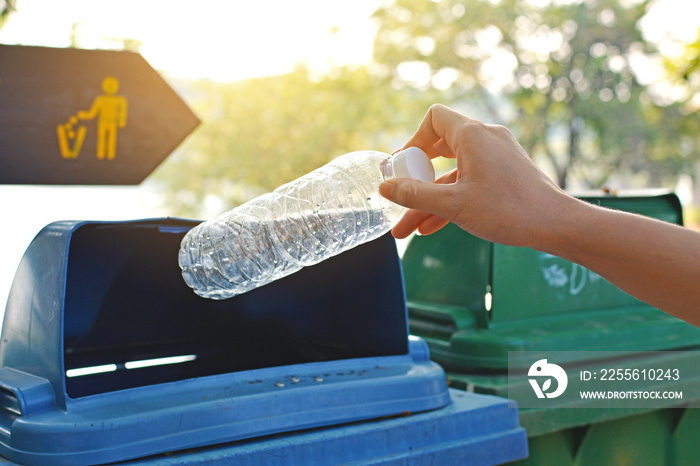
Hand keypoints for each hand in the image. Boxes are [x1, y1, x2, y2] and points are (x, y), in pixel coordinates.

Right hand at [379, 104, 569, 248]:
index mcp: (473, 135)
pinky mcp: (504, 175)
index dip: (413, 141)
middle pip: (439, 149)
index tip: (402, 167)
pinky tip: (430, 227)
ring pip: (452, 174)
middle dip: (415, 178)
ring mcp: (497, 157)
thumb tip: (384, 188)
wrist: (557, 225)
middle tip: (399, 195)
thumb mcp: (454, 204)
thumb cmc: (509, 210)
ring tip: (405, 229)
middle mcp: (485, 139)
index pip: (434, 118)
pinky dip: (450, 200)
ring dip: (429, 200)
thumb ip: (415, 196)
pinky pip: (468, 182)